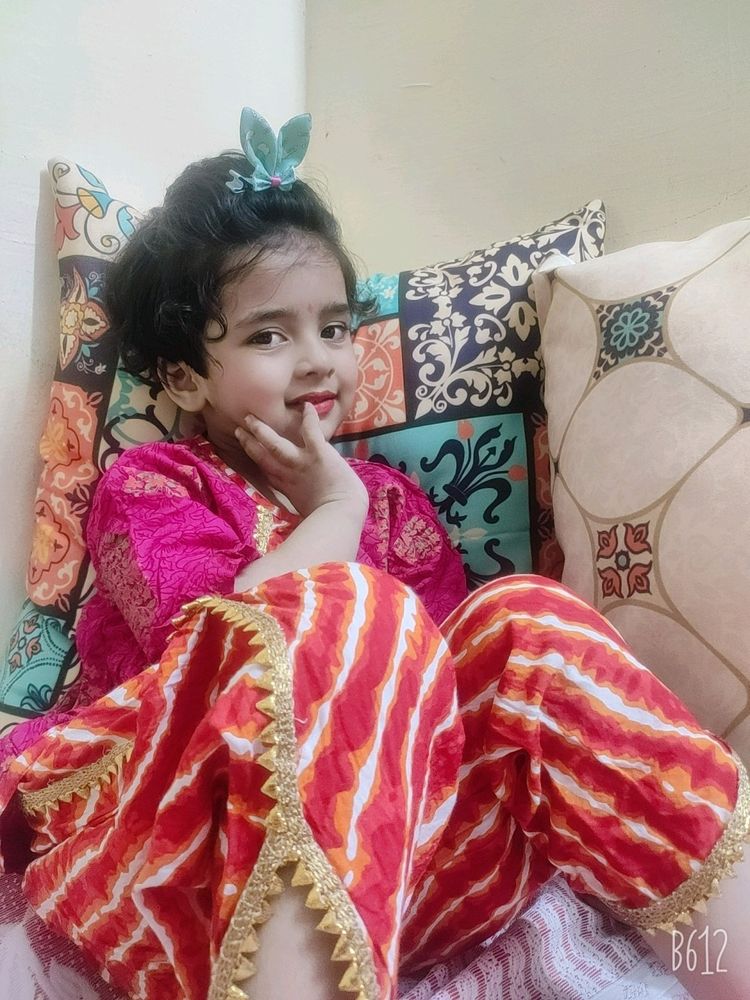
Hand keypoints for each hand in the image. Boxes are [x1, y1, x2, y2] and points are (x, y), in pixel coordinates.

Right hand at [235, 403, 367, 518]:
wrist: (340, 514)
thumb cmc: (327, 518)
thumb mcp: (304, 511)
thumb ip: (298, 502)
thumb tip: (299, 503)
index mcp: (285, 487)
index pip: (266, 470)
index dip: (254, 458)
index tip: (246, 448)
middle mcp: (288, 473)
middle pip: (261, 456)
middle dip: (248, 442)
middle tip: (238, 429)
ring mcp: (300, 462)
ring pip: (274, 443)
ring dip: (261, 431)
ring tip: (250, 418)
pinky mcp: (317, 453)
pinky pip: (310, 431)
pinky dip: (309, 418)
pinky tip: (307, 405)